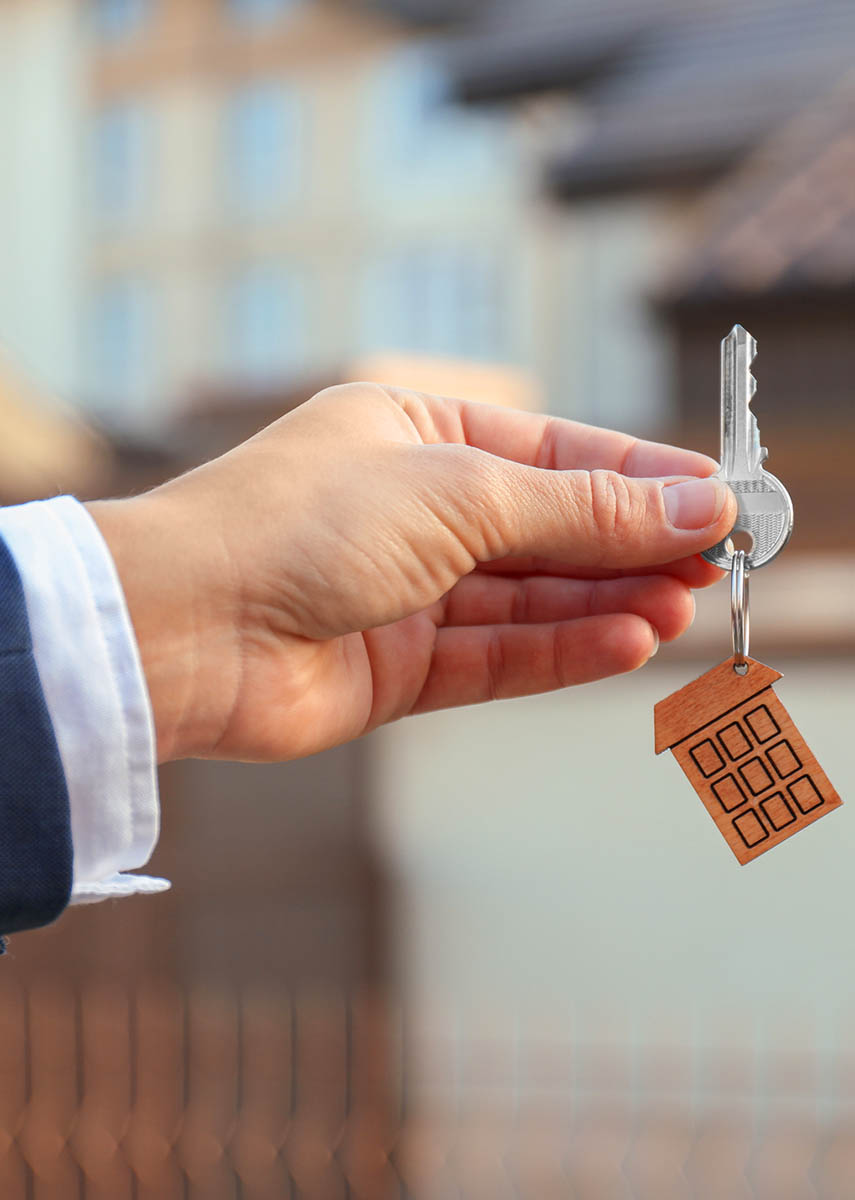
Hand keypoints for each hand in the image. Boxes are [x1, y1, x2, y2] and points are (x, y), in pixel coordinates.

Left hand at [88, 384, 735, 762]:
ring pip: (527, 598)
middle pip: (545, 529)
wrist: (186, 628)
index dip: (636, 478)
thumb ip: (576, 511)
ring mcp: (403, 591)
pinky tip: (623, 643)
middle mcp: (409, 508)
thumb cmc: (297, 522)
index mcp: (413, 432)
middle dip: (628, 547)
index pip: (551, 452)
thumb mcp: (459, 493)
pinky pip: (496, 655)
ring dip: (604, 602)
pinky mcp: (395, 666)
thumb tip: (686, 505)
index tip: (713, 502)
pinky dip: (560, 650)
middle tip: (709, 564)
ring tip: (678, 607)